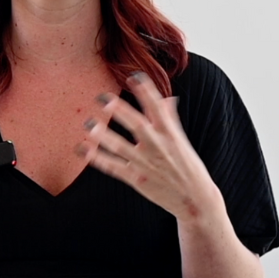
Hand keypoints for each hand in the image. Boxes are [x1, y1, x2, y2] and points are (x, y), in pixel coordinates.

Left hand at [78, 72, 219, 221]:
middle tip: (104, 99)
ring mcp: (146, 163)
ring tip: (89, 125)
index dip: (147, 92)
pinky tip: (83, 149)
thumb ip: (170, 119)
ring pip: (121, 148)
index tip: (134, 77)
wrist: (195, 200)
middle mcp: (158, 146)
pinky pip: (114, 167)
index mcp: (170, 134)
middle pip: (138, 126)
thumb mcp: (181, 141)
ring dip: (104, 136)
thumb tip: (168, 98)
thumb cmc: (187, 166)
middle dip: (122, 112)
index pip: (158, 108)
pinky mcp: (137, 179)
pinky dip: (98, 159)